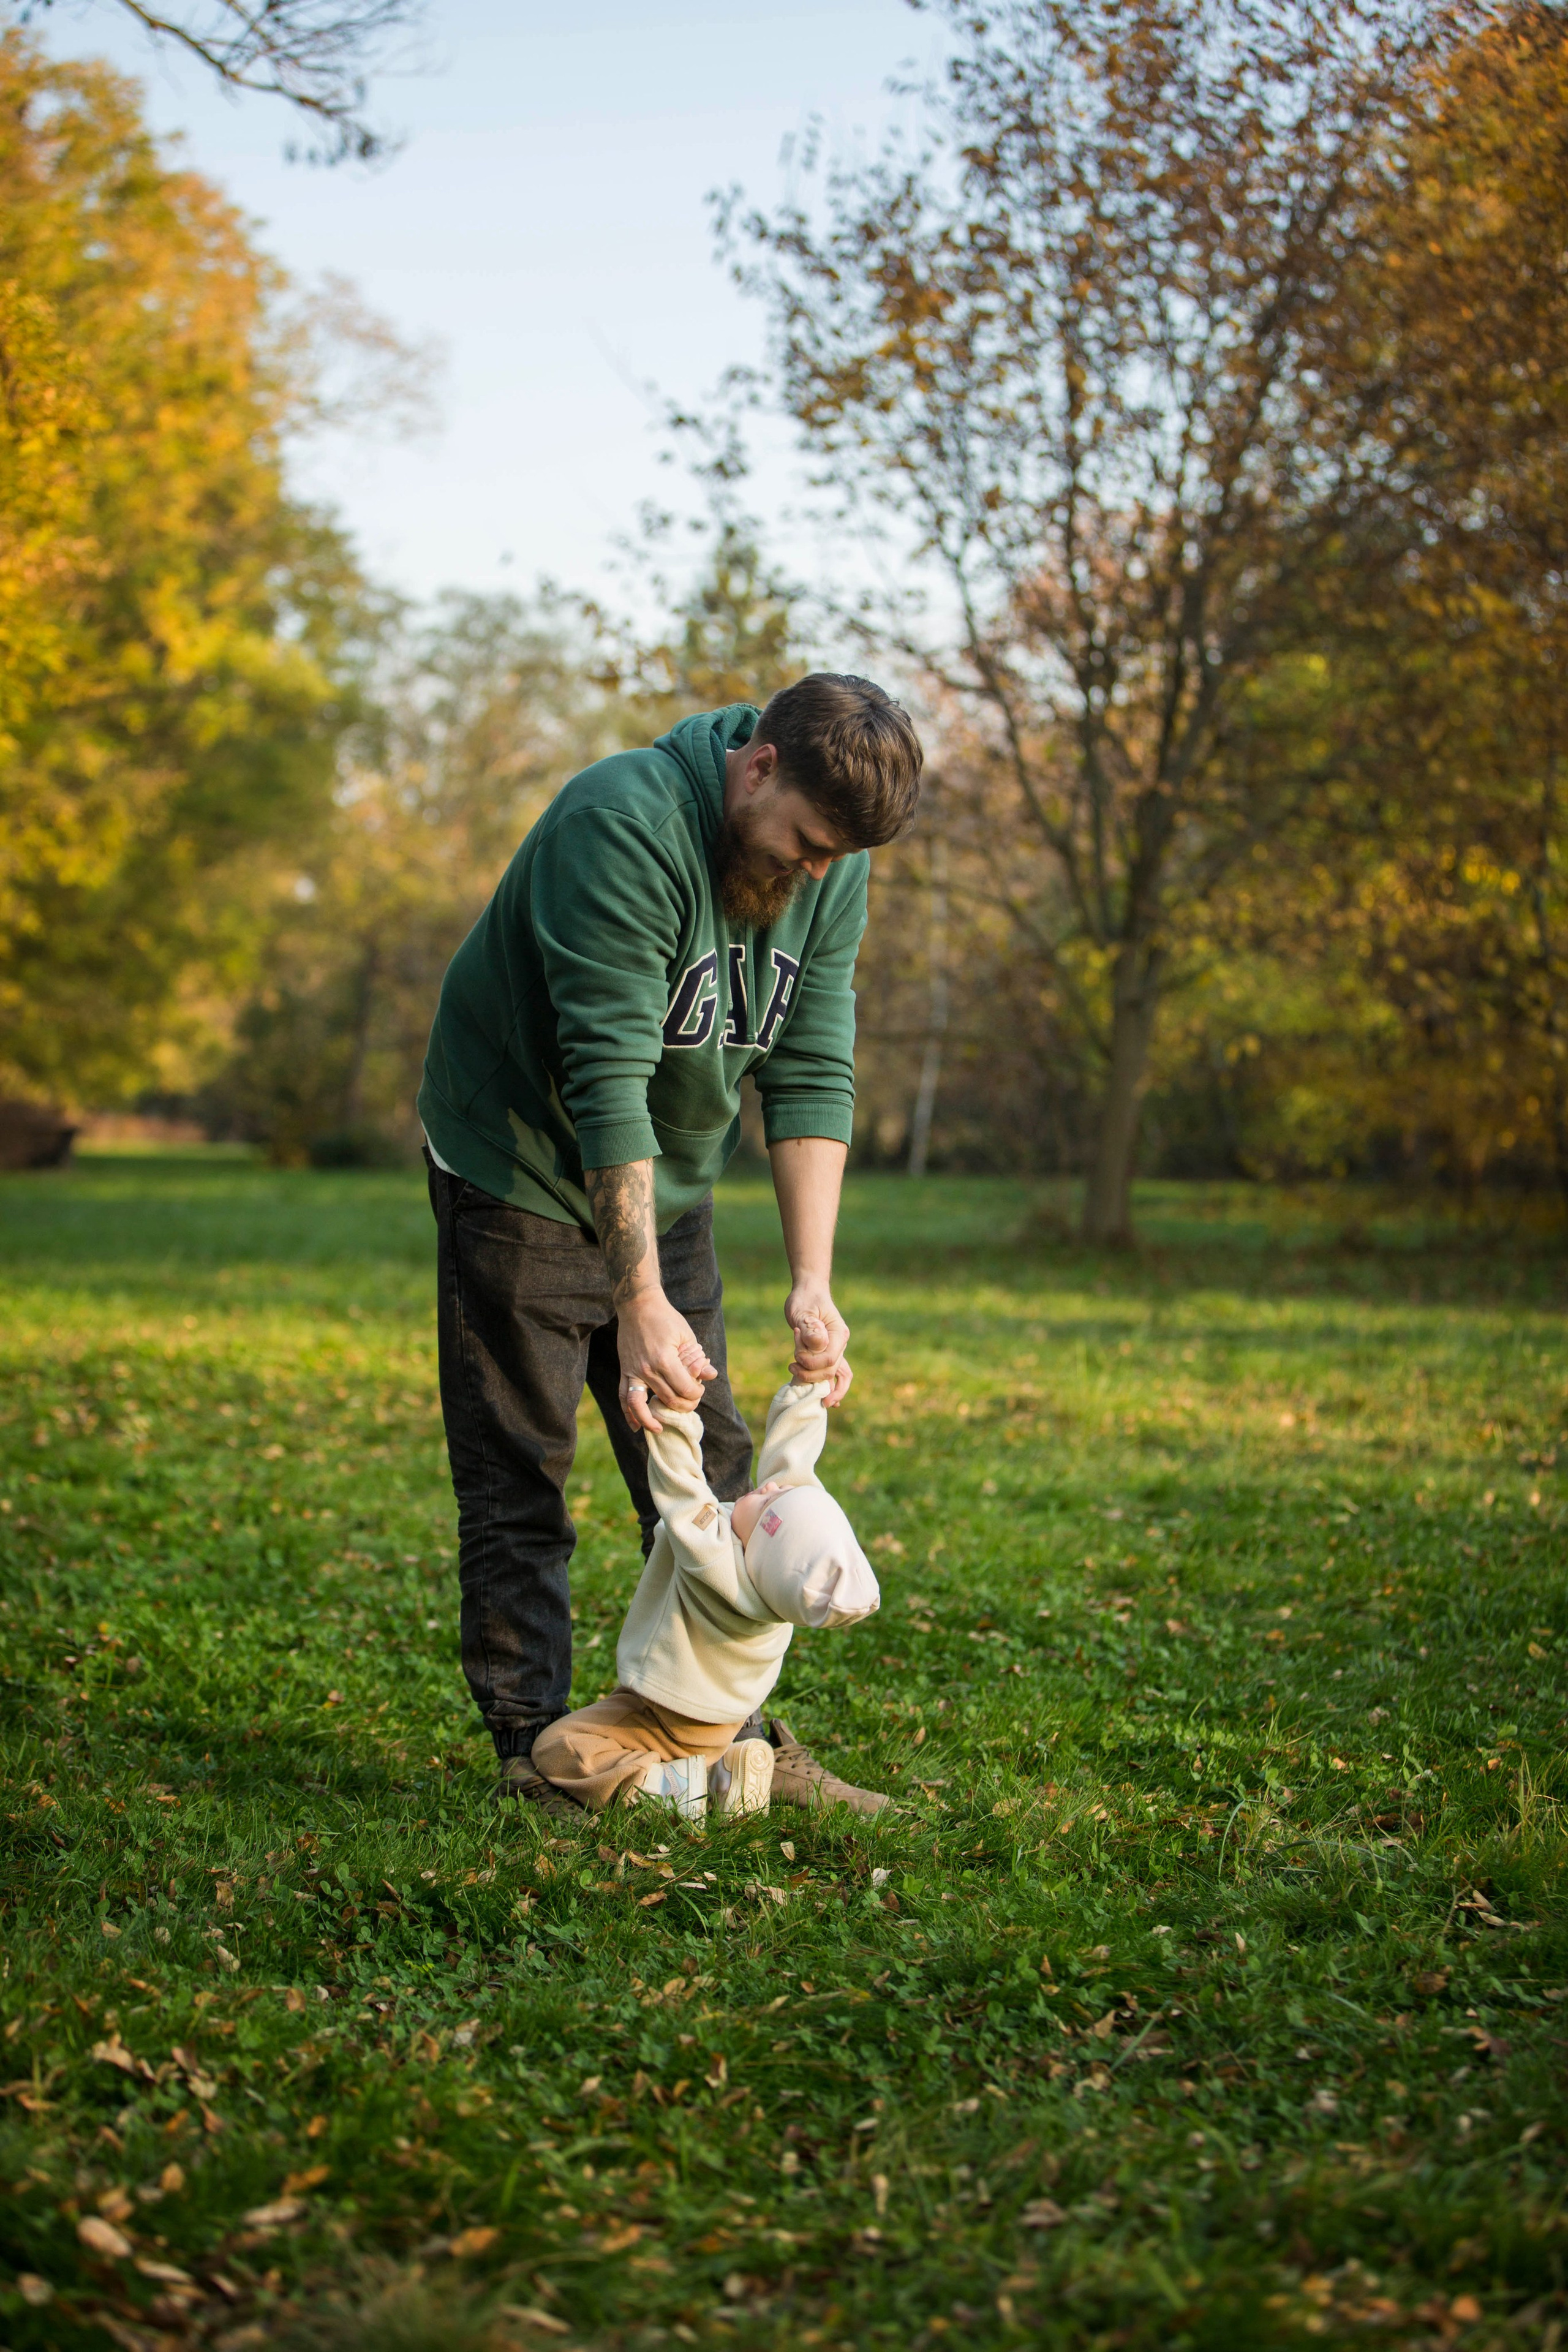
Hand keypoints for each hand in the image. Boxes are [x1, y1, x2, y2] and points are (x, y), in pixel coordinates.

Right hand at [617, 1287, 715, 1433]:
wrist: (638, 1305)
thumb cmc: (666, 1318)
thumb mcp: (686, 1335)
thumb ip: (697, 1359)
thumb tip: (711, 1376)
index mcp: (665, 1359)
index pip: (684, 1389)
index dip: (696, 1393)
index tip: (699, 1389)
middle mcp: (647, 1369)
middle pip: (668, 1399)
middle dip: (683, 1405)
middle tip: (690, 1402)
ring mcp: (633, 1371)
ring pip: (642, 1404)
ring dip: (652, 1420)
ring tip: (660, 1429)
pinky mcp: (625, 1371)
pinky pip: (624, 1397)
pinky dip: (629, 1413)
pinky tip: (636, 1426)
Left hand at [786, 1286, 851, 1404]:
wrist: (808, 1291)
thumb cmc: (804, 1299)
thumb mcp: (802, 1311)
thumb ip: (809, 1328)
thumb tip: (816, 1344)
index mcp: (838, 1334)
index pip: (830, 1359)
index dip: (812, 1364)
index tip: (795, 1358)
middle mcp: (840, 1343)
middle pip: (831, 1371)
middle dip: (811, 1375)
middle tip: (791, 1368)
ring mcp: (835, 1349)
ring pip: (837, 1377)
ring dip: (820, 1385)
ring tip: (806, 1392)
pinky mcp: (827, 1353)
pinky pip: (834, 1374)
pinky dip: (831, 1388)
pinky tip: (827, 1401)